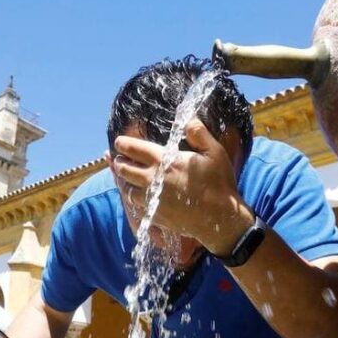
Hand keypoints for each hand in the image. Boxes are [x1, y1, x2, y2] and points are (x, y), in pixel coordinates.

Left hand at [111, 119, 252, 254]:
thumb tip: (187, 119)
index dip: (123, 144)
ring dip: (124, 182)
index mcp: (164, 160)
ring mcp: (151, 199)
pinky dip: (134, 199)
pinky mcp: (154, 215)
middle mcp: (152, 179)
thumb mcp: (215, 152)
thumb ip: (199, 133)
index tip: (119, 142)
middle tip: (118, 159)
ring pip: (127, 189)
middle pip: (124, 169)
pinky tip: (137, 196)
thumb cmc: (218, 183)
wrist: (219, 219)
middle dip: (119, 162)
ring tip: (124, 178)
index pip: (133, 149)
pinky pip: (136, 206)